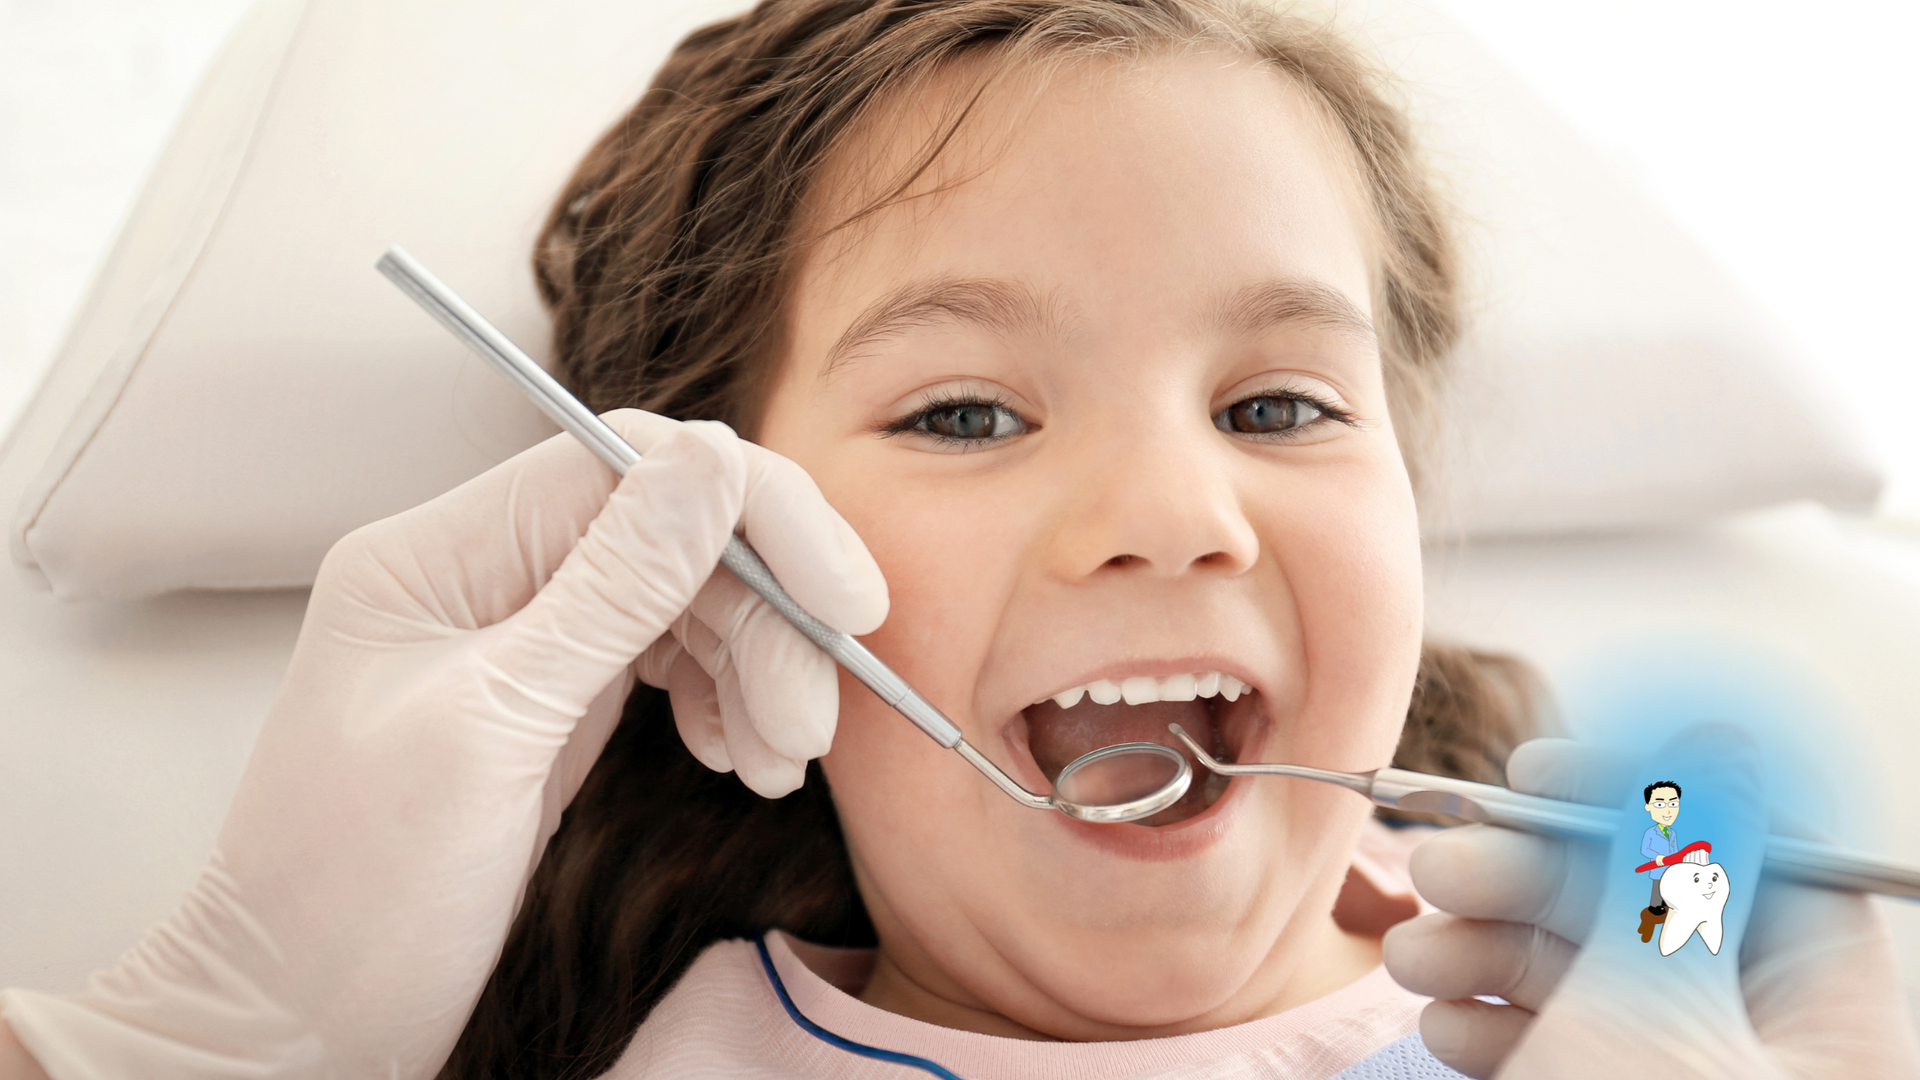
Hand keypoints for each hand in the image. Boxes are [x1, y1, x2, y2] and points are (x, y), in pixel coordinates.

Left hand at [0, 411, 884, 1078]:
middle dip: (762, 618)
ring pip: (684, 598)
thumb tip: (716, 460)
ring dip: (755, 669)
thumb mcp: (491, 734)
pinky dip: (724, 702)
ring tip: (778, 763)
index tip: (841, 599)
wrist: (300, 1020)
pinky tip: (739, 760)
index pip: (624, 467)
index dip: (751, 512)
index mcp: (437, 553)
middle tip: (810, 724)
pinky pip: (670, 661)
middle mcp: (484, 574)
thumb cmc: (355, 891)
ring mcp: (523, 637)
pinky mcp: (554, 700)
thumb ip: (611, 591)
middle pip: (670, 533)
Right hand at [1383, 725, 1919, 1078]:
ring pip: (1597, 986)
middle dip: (1532, 881)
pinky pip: (1567, 1057)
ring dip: (1493, 952)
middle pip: (1656, 916)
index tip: (1537, 773)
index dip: (1647, 798)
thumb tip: (1707, 747)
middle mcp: (1773, 1055)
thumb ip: (1670, 877)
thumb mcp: (1653, 1021)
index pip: (1761, 857)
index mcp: (1837, 1023)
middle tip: (1440, 867)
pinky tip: (1444, 1026)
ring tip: (1414, 955)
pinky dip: (1500, 1032)